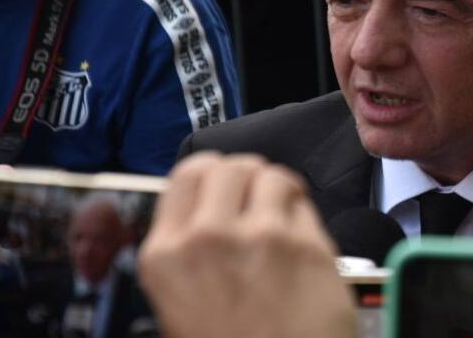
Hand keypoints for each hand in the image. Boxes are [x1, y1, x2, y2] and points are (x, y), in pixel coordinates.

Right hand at [138, 152, 356, 337]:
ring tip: (283, 217)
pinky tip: (302, 243)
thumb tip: (212, 206)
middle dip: (248, 176)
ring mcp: (258, 238)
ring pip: (271, 175)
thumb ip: (190, 251)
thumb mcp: (182, 307)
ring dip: (279, 190)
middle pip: (231, 164)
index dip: (212, 174)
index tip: (226, 182)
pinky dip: (305, 215)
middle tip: (259, 196)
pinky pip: (304, 203)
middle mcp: (207, 239)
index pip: (188, 172)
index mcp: (167, 255)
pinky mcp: (304, 246)